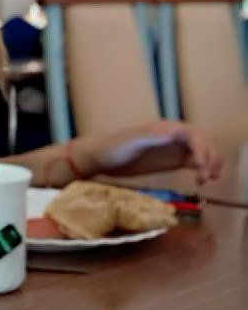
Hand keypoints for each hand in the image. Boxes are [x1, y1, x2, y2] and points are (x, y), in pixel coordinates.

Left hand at [76, 120, 223, 184]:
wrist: (98, 158)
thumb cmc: (112, 146)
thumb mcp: (130, 140)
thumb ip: (151, 135)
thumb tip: (173, 131)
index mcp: (165, 128)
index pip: (193, 134)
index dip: (202, 147)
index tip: (200, 165)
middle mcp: (173, 137)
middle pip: (202, 142)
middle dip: (210, 156)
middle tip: (207, 176)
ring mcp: (173, 149)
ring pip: (201, 152)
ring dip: (211, 163)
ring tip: (208, 179)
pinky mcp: (171, 161)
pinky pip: (194, 162)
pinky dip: (203, 169)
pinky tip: (204, 180)